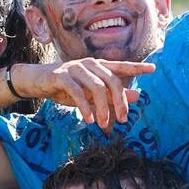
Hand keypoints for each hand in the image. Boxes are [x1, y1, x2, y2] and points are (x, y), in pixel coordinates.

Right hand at [13, 59, 156, 128]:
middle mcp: (89, 64)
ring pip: (96, 87)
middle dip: (119, 101)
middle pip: (111, 80)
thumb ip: (112, 95)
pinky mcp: (61, 76)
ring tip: (102, 125)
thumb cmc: (65, 88)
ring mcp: (75, 68)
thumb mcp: (90, 94)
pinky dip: (85, 107)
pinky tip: (89, 120)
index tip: (153, 68)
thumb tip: (138, 96)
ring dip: (102, 108)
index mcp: (98, 66)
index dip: (137, 67)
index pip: (121, 65)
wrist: (35, 81)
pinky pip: (77, 92)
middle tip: (122, 120)